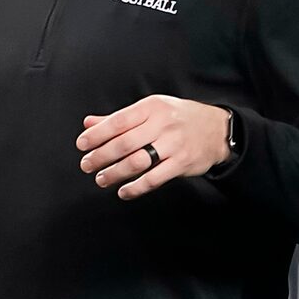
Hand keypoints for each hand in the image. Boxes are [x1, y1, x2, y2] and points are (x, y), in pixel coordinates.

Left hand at [77, 96, 232, 199]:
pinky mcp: (182, 163)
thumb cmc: (177, 119)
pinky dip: (136, 188)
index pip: (118, 121)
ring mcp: (174, 144)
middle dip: (100, 157)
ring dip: (114, 173)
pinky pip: (154, 178)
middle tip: (87, 165)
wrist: (217, 129)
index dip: (96, 135)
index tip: (82, 145)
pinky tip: (123, 191)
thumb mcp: (151, 110)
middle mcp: (163, 124)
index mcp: (152, 107)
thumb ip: (119, 119)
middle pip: (124, 143)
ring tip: (101, 179)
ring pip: (136, 162)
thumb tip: (88, 124)